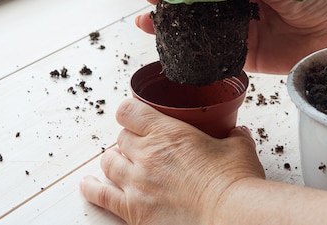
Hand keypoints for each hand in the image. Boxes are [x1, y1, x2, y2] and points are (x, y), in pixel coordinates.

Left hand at [80, 98, 264, 224]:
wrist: (230, 217)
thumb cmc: (234, 184)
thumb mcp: (238, 149)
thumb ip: (234, 137)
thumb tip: (238, 133)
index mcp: (167, 133)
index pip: (129, 111)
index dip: (132, 112)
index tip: (137, 117)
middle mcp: (146, 155)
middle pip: (120, 138)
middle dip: (129, 140)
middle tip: (142, 147)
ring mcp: (136, 184)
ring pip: (108, 163)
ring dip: (114, 161)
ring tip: (121, 164)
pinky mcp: (133, 211)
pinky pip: (101, 195)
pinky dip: (92, 189)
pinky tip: (88, 185)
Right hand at [136, 0, 326, 73]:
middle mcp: (237, 6)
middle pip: (197, 4)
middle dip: (170, 2)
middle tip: (147, 1)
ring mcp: (239, 33)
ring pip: (200, 30)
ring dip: (174, 28)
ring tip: (147, 24)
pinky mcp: (247, 57)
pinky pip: (218, 57)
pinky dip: (195, 55)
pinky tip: (173, 52)